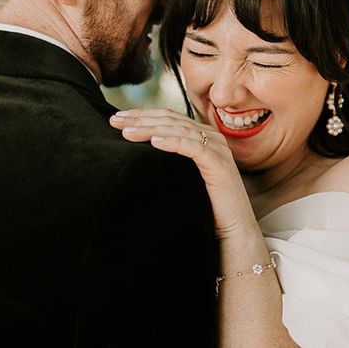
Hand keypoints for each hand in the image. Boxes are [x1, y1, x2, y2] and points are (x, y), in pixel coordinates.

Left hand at [110, 109, 255, 238]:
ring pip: (178, 130)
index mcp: (200, 136)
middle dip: (140, 118)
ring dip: (150, 129)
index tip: (116, 118)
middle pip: (170, 120)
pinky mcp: (220, 164)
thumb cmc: (204, 208)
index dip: (141, 114)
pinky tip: (154, 142)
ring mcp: (217, 148)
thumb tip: (131, 154)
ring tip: (127, 133)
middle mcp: (210, 137)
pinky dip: (172, 142)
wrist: (233, 233)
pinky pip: (193, 147)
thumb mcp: (180, 178)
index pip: (167, 117)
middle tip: (114, 120)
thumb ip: (165, 161)